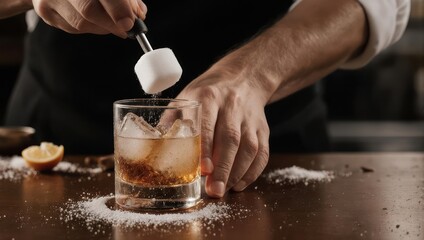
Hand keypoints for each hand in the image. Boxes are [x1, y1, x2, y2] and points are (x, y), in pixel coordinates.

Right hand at [30, 0, 146, 36]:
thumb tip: (138, 15)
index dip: (118, 7)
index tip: (130, 21)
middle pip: (88, 9)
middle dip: (112, 23)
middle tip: (127, 28)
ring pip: (82, 22)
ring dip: (104, 27)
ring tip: (114, 22)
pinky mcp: (45, 11)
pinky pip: (73, 28)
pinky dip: (92, 27)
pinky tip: (97, 20)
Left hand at [177, 65, 270, 197]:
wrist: (242, 78)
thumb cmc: (208, 93)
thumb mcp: (186, 97)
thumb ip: (172, 121)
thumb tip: (155, 149)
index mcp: (208, 97)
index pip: (207, 124)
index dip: (206, 148)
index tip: (203, 170)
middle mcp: (232, 106)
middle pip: (231, 138)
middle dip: (223, 168)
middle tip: (214, 190)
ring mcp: (250, 118)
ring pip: (250, 147)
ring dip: (237, 172)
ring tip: (224, 189)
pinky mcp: (263, 128)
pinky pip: (262, 152)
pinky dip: (252, 171)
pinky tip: (239, 183)